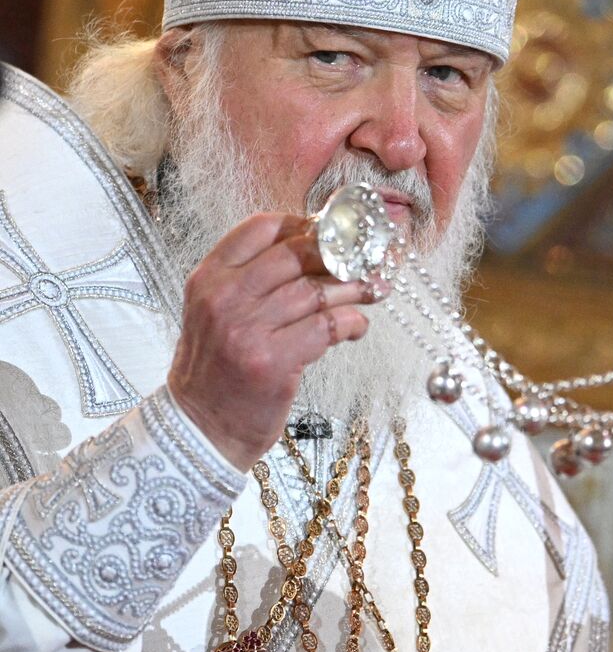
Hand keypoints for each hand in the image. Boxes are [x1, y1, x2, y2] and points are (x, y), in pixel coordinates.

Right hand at [166, 212, 382, 470]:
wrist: (199, 427)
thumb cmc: (216, 370)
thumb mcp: (216, 313)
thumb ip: (252, 280)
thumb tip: (315, 248)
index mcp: (208, 278)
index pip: (260, 228)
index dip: (304, 224)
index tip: (333, 233)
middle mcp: (225, 298)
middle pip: (296, 254)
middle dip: (340, 253)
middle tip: (366, 258)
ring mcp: (248, 330)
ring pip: (316, 290)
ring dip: (354, 288)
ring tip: (374, 289)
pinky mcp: (273, 361)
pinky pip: (327, 326)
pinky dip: (352, 322)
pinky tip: (359, 326)